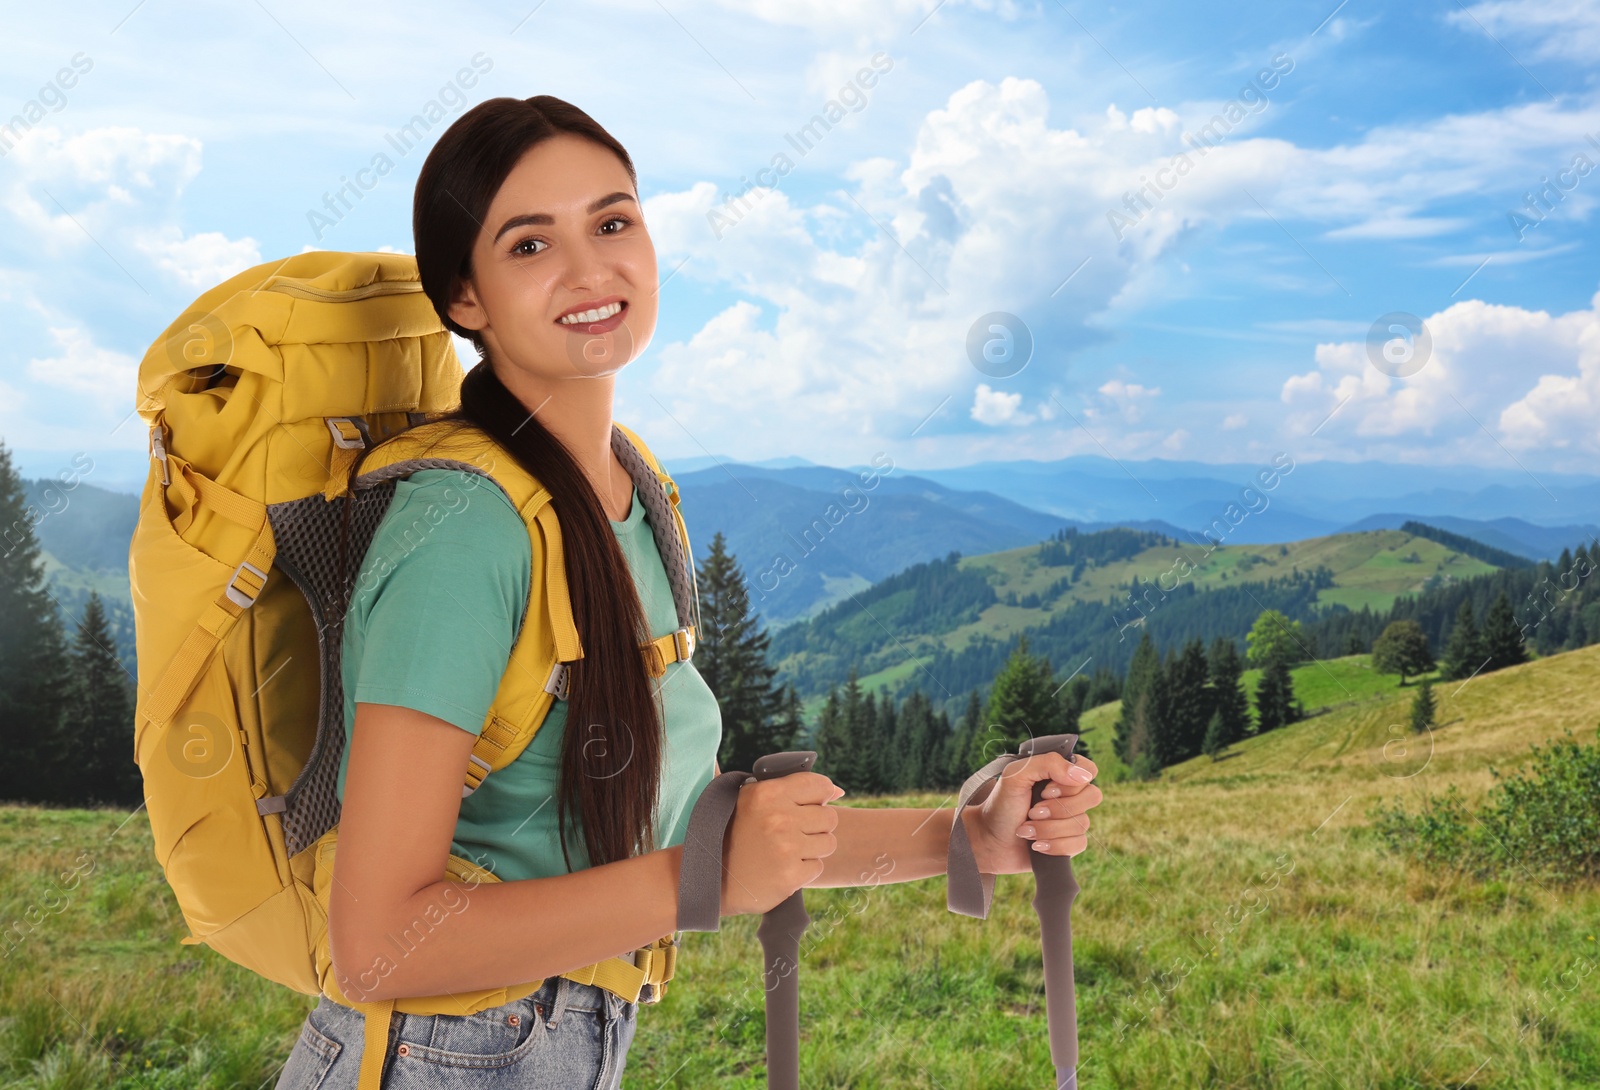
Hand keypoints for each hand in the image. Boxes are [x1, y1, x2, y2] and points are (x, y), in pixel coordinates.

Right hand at [719, 772, 842, 915]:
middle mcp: (779, 818)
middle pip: (829, 816)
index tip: (813, 805)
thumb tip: (837, 791)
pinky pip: (817, 867)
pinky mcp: (790, 876)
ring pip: (828, 843)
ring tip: (788, 851)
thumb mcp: (749, 800)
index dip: (822, 795)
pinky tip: (782, 868)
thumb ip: (789, 790)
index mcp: (768, 793)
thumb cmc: (733, 835)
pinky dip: (804, 870)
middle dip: (816, 826)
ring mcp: (786, 848)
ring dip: (813, 849)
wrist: (710, 879)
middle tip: (793, 834)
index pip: (820, 785)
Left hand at [962, 751, 1100, 875]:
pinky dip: (1055, 846)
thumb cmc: (1000, 805)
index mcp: (1058, 774)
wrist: (988, 840)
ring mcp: (1070, 820)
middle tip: (1032, 811)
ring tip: (1026, 829)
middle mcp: (1068, 796)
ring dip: (1049, 829)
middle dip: (1058, 808)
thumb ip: (1048, 764)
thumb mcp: (1016, 775)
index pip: (1089, 770)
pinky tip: (1036, 845)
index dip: (1072, 782)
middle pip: (1092, 796)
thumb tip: (1083, 775)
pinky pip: (1080, 844)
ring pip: (1083, 823)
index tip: (1047, 790)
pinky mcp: (1069, 843)